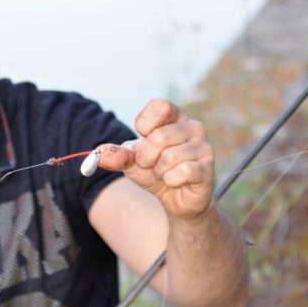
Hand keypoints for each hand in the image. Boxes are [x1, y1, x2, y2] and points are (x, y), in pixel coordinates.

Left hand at [97, 99, 214, 220]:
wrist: (175, 199)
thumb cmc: (155, 171)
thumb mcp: (131, 161)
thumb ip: (116, 155)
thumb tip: (100, 154)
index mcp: (175, 116)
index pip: (159, 107)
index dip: (144, 126)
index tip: (144, 137)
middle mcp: (193, 126)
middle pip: (158, 137)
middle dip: (146, 157)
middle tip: (152, 163)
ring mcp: (204, 147)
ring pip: (169, 157)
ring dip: (159, 171)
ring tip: (165, 173)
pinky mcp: (207, 169)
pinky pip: (182, 172)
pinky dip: (170, 180)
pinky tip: (175, 181)